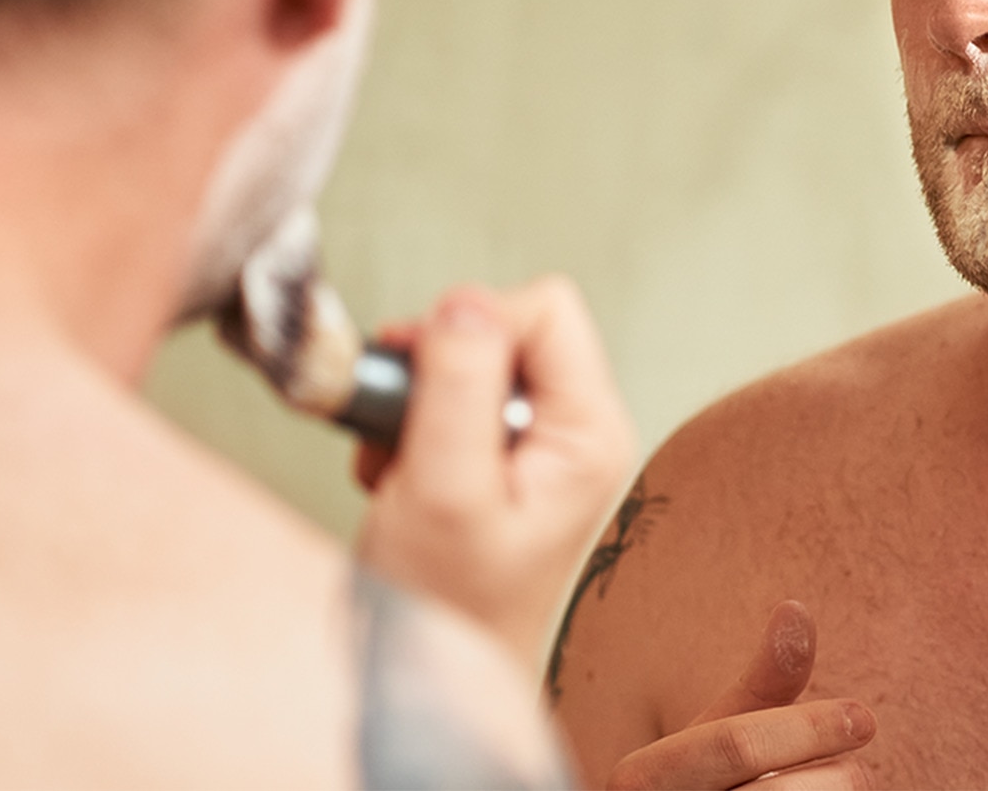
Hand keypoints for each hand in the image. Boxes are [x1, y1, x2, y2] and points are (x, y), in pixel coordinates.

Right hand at [356, 275, 634, 666]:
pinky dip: (408, 424)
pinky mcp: (495, 453)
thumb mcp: (445, 490)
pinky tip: (399, 477)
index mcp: (589, 429)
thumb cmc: (447, 610)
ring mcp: (536, 441)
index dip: (473, 324)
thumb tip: (465, 301)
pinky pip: (447, 394)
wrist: (429, 686)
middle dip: (437, 364)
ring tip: (398, 465)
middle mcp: (573, 427)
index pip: (544, 308)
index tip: (417, 374)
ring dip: (415, 398)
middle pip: (505, 326)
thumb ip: (458, 387)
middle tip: (399, 427)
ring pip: (469, 357)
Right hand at [606, 602, 875, 789]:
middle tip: (858, 771)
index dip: (805, 727)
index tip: (865, 717)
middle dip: (832, 778)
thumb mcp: (718, 737)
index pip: (734, 746)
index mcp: (641, 778)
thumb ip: (762, 686)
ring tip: (842, 789)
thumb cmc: (705, 790)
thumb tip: (796, 607)